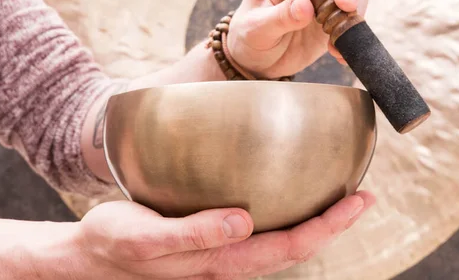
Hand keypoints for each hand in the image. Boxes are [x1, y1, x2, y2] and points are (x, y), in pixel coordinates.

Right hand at [73, 192, 374, 278]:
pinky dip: (290, 218)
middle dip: (335, 224)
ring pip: (284, 243)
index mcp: (220, 263)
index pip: (289, 246)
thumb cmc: (116, 243)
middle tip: (365, 195)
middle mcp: (231, 263)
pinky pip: (265, 234)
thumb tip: (243, 221)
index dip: (328, 225)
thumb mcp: (145, 238)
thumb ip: (194, 233)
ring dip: (318, 222)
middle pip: (296, 247)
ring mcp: (226, 256)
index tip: (359, 201)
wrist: (93, 255)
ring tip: (343, 198)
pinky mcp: (218, 243)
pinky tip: (294, 199)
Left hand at [226, 0, 372, 78]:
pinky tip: (337, 49)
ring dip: (356, 0)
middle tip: (343, 4)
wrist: (261, 62)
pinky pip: (359, 9)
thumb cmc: (251, 37)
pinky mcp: (341, 9)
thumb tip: (305, 6)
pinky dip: (355, 26)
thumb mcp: (255, 29)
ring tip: (340, 27)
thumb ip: (278, 17)